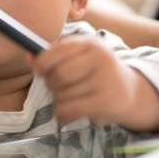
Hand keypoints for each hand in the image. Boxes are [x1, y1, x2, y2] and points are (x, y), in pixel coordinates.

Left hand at [32, 35, 158, 131]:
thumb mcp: (79, 58)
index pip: (58, 51)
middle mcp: (100, 59)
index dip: (42, 62)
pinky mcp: (105, 103)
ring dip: (59, 100)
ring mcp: (105, 81)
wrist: (131, 93)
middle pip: (58, 75)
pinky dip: (62, 114)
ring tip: (73, 98)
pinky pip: (68, 110)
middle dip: (51, 84)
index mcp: (91, 43)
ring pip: (61, 95)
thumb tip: (28, 56)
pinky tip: (70, 111)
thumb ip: (53, 56)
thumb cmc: (96, 73)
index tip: (39, 72)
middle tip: (60, 87)